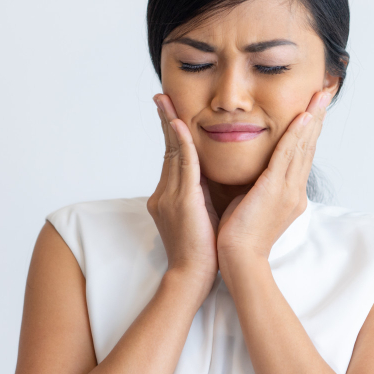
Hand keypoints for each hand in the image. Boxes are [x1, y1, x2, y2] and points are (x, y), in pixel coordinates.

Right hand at [147, 94, 219, 298]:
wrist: (193, 277)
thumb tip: (211, 178)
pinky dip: (181, 145)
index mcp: (171, 195)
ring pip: (172, 153)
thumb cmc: (203, 251)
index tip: (170, 111)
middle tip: (161, 97)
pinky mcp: (180, 202)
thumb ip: (200, 194)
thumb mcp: (200, 215)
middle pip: (167, 149)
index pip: (173, 157)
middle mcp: (165, 192)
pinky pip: (182, 168)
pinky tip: (180, 126)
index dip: (171, 133)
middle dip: (165, 121)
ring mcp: (169, 197)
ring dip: (170, 125)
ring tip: (166, 102)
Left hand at [216, 90, 330, 268]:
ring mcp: (289, 190)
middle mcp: (295, 190)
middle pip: (309, 147)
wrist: (238, 258)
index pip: (301, 155)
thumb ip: (256, 185)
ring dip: (311, 119)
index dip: (308, 131)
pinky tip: (302, 117)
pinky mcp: (275, 190)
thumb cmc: (239, 235)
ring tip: (320, 96)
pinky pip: (288, 156)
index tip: (313, 109)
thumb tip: (251, 172)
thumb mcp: (252, 203)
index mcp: (290, 194)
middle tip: (325, 93)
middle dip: (317, 118)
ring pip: (303, 147)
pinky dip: (296, 135)